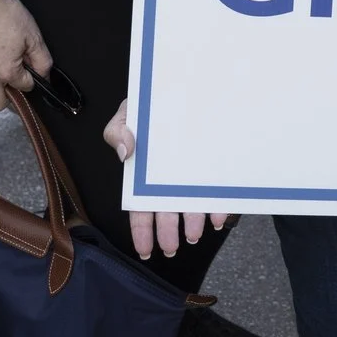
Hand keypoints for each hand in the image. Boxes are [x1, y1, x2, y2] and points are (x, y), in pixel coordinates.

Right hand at [0, 0, 51, 110]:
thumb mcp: (33, 35)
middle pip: (0, 103)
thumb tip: (45, 75)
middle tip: (16, 79)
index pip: (25, 87)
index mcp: (6, 71)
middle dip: (12, 95)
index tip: (32, 70)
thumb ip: (42, 60)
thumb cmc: (5, 12)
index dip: (32, 79)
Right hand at [103, 98, 229, 260]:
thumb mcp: (127, 114)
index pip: (140, 207)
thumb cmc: (147, 106)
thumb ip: (118, 131)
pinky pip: (215, 189)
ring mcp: (190, 173)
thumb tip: (125, 152)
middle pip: (166, 210)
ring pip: (191, 202)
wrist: (175, 88)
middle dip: (169, 231)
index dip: (142, 230)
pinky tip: (218, 216)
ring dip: (193, 220)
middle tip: (171, 247)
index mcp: (144, 174)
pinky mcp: (211, 166)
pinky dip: (217, 204)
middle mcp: (168, 178)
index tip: (145, 248)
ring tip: (193, 234)